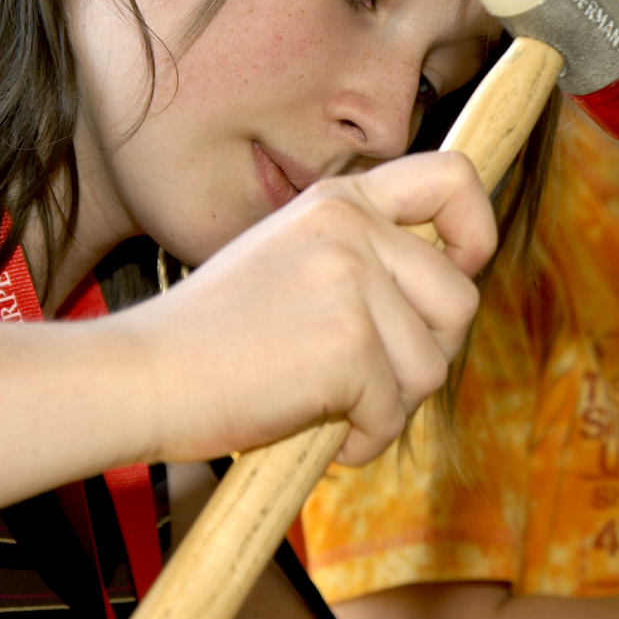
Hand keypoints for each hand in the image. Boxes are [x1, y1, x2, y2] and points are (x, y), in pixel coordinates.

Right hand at [117, 151, 495, 465]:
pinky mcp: (349, 345)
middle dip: (426, 355)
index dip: (477, 229)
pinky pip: (395, 414)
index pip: (453, 177)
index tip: (461, 268)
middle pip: (460, 302)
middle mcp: (352, 230)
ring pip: (431, 368)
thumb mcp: (294, 264)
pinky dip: (362, 441)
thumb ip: (366, 263)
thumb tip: (455, 283)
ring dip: (388, 406)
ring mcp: (352, 284)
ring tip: (323, 400)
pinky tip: (311, 426)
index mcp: (339, 203)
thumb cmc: (215, 340)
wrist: (141, 378)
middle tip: (363, 376)